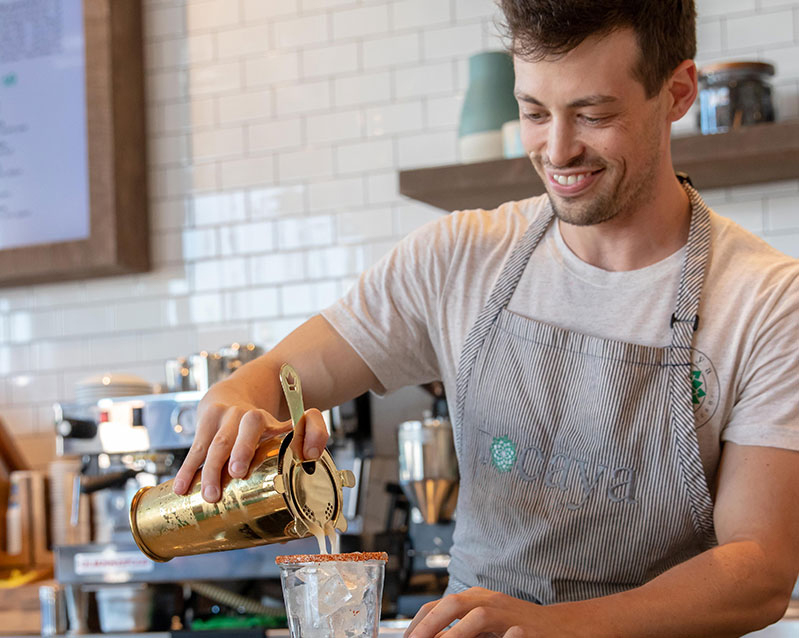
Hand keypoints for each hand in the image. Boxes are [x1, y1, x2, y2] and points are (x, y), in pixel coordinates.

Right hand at [172, 380, 328, 501]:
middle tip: (235, 474)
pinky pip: (194, 451)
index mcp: (260, 417)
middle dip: (234, 453)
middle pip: (232, 435)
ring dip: (208, 471)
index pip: (256, 422)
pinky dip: (187, 470)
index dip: (251, 441)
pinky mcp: (202, 429)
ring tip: (209, 496)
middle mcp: (236, 417)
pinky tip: (181, 488)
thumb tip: (313, 454)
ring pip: (212, 445)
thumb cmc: (262, 421)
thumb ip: (311, 431)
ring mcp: (218, 423)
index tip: (247, 465)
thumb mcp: (288, 419)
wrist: (229, 394)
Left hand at [404, 587, 575, 637]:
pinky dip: (469, 633)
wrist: (563, 628)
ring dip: (447, 629)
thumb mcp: (487, 632)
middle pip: (448, 602)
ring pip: (467, 610)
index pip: (438, 605)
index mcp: (475, 599)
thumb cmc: (521, 631)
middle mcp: (486, 599)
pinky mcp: (518, 623)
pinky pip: (490, 623)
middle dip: (426, 623)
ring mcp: (502, 608)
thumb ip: (462, 634)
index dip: (419, 622)